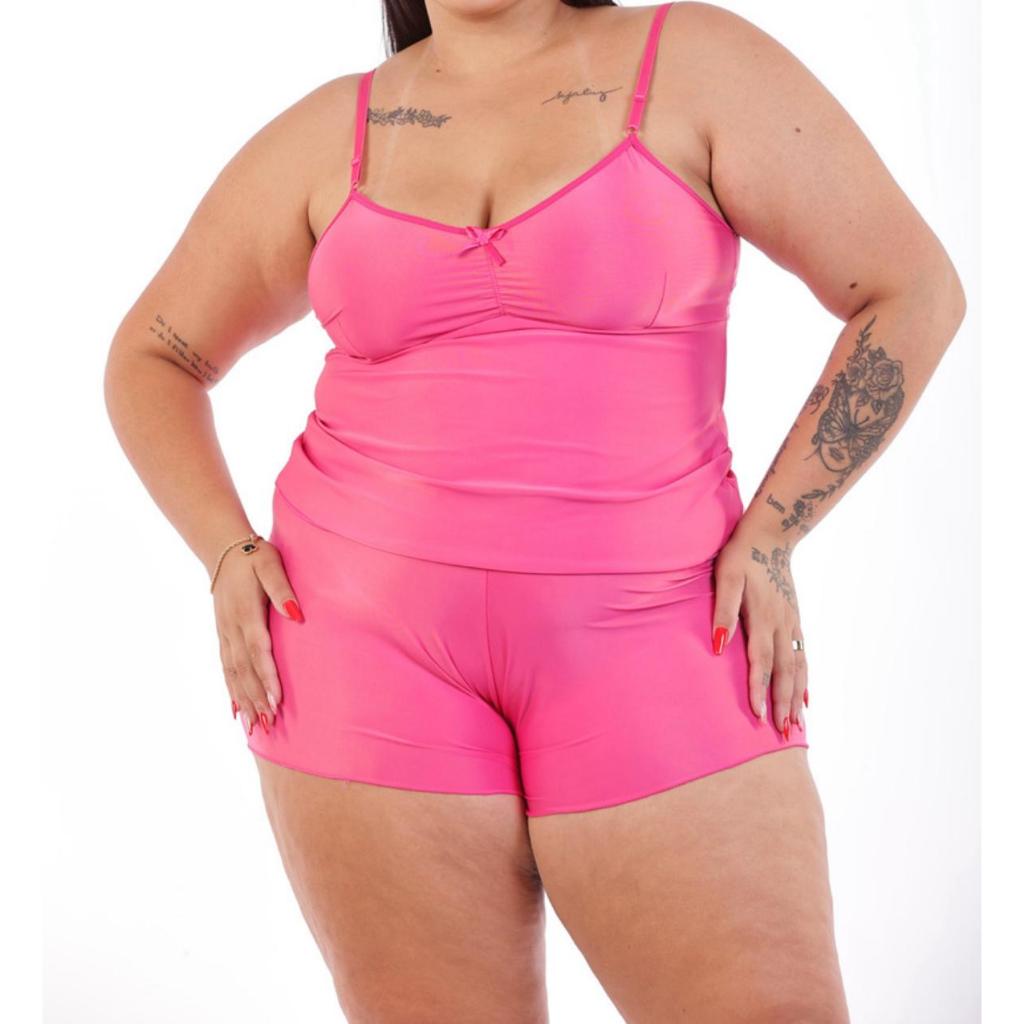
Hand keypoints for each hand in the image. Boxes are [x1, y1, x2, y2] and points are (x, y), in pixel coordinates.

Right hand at [211, 538, 302, 735]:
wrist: (223, 548)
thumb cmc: (254, 556)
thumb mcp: (271, 564)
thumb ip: (282, 589)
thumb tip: (296, 615)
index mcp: (246, 613)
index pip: (258, 651)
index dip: (267, 677)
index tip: (277, 700)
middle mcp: (232, 628)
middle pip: (245, 670)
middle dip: (257, 699)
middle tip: (269, 725)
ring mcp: (224, 633)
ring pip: (233, 674)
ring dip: (244, 701)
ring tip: (254, 727)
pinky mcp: (222, 635)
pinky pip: (226, 668)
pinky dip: (231, 690)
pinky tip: (236, 710)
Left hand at [710, 523, 807, 736]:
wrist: (771, 534)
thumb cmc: (740, 555)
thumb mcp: (725, 577)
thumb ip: (722, 610)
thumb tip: (718, 645)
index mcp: (764, 618)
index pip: (761, 663)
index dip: (758, 690)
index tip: (757, 716)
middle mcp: (782, 625)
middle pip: (785, 673)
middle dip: (783, 704)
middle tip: (783, 735)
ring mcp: (792, 624)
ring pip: (798, 668)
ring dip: (797, 698)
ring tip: (796, 725)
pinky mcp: (795, 620)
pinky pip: (803, 657)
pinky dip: (805, 680)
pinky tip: (806, 697)